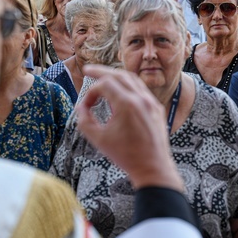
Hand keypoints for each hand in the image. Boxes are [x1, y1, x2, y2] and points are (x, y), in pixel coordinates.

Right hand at [76, 65, 182, 191]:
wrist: (153, 168)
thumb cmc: (126, 156)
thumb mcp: (98, 139)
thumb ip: (85, 121)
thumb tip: (80, 108)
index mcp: (127, 104)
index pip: (104, 85)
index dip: (90, 93)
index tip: (85, 108)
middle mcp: (141, 99)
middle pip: (118, 74)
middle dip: (101, 71)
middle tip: (88, 69)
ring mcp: (151, 102)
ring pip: (132, 79)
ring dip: (116, 76)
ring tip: (104, 78)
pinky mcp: (157, 109)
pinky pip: (141, 90)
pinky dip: (128, 86)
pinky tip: (120, 91)